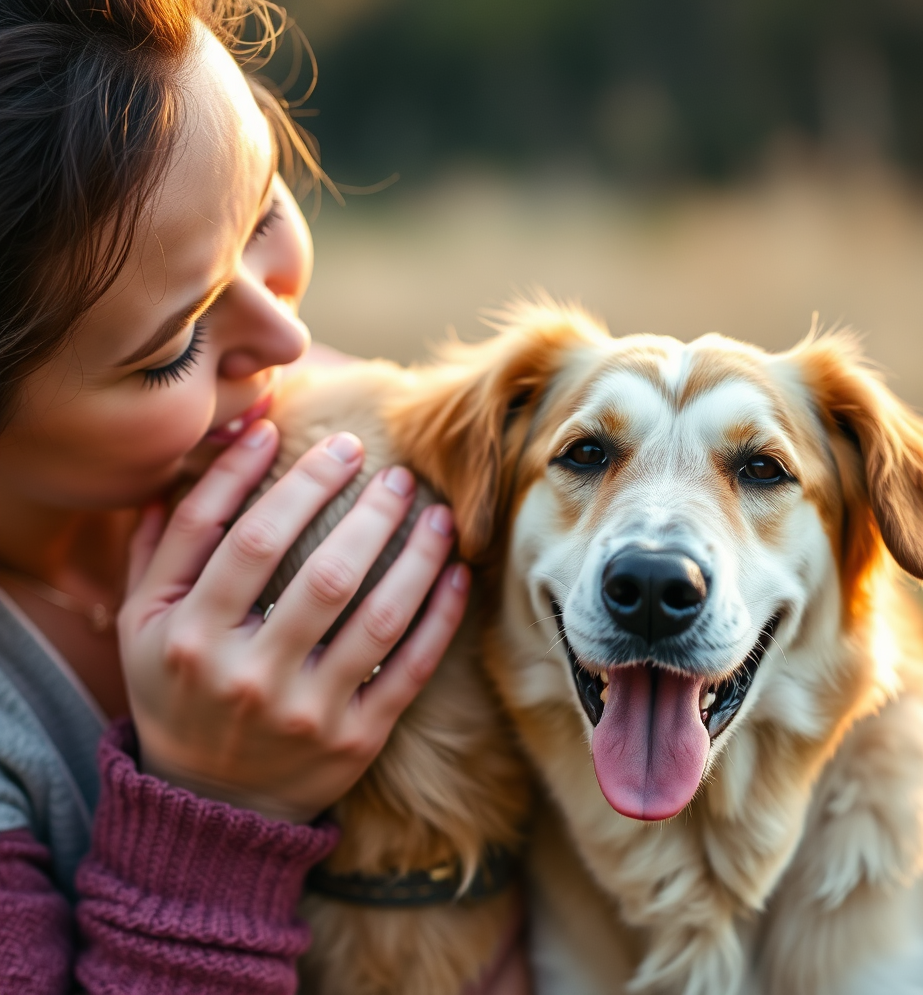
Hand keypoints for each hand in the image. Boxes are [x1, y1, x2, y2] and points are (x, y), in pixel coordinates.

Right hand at [118, 419, 469, 822]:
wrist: (209, 804)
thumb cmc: (178, 692)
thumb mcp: (143, 626)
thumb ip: (161, 547)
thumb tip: (194, 462)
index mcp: (191, 637)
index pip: (244, 537)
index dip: (283, 478)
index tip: (315, 439)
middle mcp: (249, 676)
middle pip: (323, 572)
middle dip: (367, 510)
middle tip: (392, 470)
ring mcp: (307, 712)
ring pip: (379, 618)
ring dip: (418, 556)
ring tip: (436, 512)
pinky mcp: (356, 740)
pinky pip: (411, 669)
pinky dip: (441, 617)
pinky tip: (457, 573)